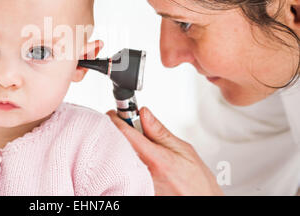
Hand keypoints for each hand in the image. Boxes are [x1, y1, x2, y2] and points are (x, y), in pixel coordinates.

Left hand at [106, 107, 222, 195]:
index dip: (117, 120)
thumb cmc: (197, 182)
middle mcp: (145, 175)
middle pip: (119, 146)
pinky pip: (124, 173)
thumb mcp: (183, 150)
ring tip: (136, 147)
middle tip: (126, 129)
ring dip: (123, 148)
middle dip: (119, 134)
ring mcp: (140, 186)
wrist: (202, 202)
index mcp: (157, 160)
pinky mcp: (137, 192)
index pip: (126, 134)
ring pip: (120, 159)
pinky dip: (126, 163)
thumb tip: (144, 114)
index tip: (114, 114)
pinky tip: (136, 161)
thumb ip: (160, 132)